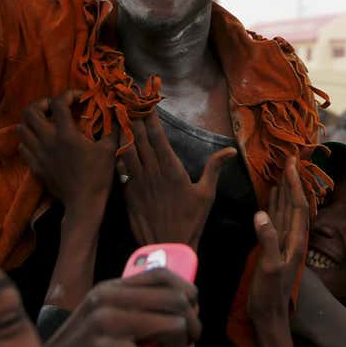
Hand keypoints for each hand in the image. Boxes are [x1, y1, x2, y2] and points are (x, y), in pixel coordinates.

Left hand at [19, 91, 116, 216]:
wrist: (83, 203)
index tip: (78, 98)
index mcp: (66, 134)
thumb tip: (117, 112)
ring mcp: (38, 154)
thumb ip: (111, 128)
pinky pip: (23, 147)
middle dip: (41, 104)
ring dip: (32, 121)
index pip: (58, 103)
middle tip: (54, 108)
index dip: (68, 94)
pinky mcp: (35, 167)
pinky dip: (29, 140)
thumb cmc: (99, 176)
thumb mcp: (109, 149)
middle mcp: (48, 141)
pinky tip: (41, 142)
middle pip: (30, 112)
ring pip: (22, 129)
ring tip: (46, 123)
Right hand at [44, 269, 199, 346]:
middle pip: (178, 302)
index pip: (163, 275)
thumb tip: (187, 310)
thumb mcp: (103, 323)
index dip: (188, 296)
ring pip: (176, 330)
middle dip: (190, 334)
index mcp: (109, 289)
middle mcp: (108, 299)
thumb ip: (134, 311)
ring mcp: (105, 324)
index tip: (186, 321)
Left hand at [123, 114, 234, 248]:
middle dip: (133, 117)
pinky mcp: (128, 192)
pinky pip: (121, 168)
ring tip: (118, 116)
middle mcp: (151, 171)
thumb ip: (214, 168)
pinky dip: (117, 154)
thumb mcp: (206, 194)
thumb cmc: (190, 220)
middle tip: (128, 100)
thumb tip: (231, 151)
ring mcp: (137, 181)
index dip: (150, 116)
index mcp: (171, 168)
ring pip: (125, 150)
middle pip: (139, 138)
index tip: (145, 101)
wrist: (167, 246)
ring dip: (122, 132)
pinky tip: (114, 146)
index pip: (157, 135)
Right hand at [247, 159, 309, 322]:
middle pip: (295, 204)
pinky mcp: (274, 247)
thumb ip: (267, 240)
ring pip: (286, 210)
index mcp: (295, 241)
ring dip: (284, 190)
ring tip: (281, 172)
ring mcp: (283, 242)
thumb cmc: (269, 295)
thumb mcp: (270, 268)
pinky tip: (270, 197)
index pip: (298, 206)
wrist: (269, 316)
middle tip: (290, 159)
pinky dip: (274, 205)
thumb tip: (260, 214)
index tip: (292, 164)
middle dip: (293, 182)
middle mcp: (292, 238)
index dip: (295, 184)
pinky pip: (276, 220)